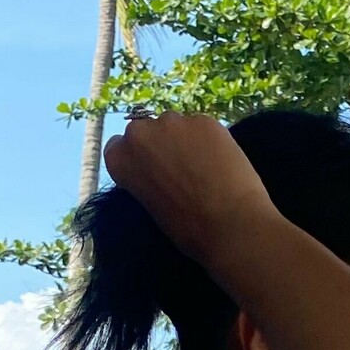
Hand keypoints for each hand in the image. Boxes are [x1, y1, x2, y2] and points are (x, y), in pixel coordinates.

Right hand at [103, 113, 278, 264]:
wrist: (231, 225)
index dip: (137, 158)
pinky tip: (222, 161)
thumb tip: (159, 174)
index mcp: (119, 158)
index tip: (151, 170)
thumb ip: (147, 182)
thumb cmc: (188, 230)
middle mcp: (139, 132)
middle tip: (181, 168)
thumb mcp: (153, 208)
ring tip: (205, 166)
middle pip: (146, 131)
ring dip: (185, 139)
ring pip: (176, 125)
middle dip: (160, 144)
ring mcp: (173, 121)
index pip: (119, 146)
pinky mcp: (204, 120)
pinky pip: (203, 127)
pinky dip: (210, 140)